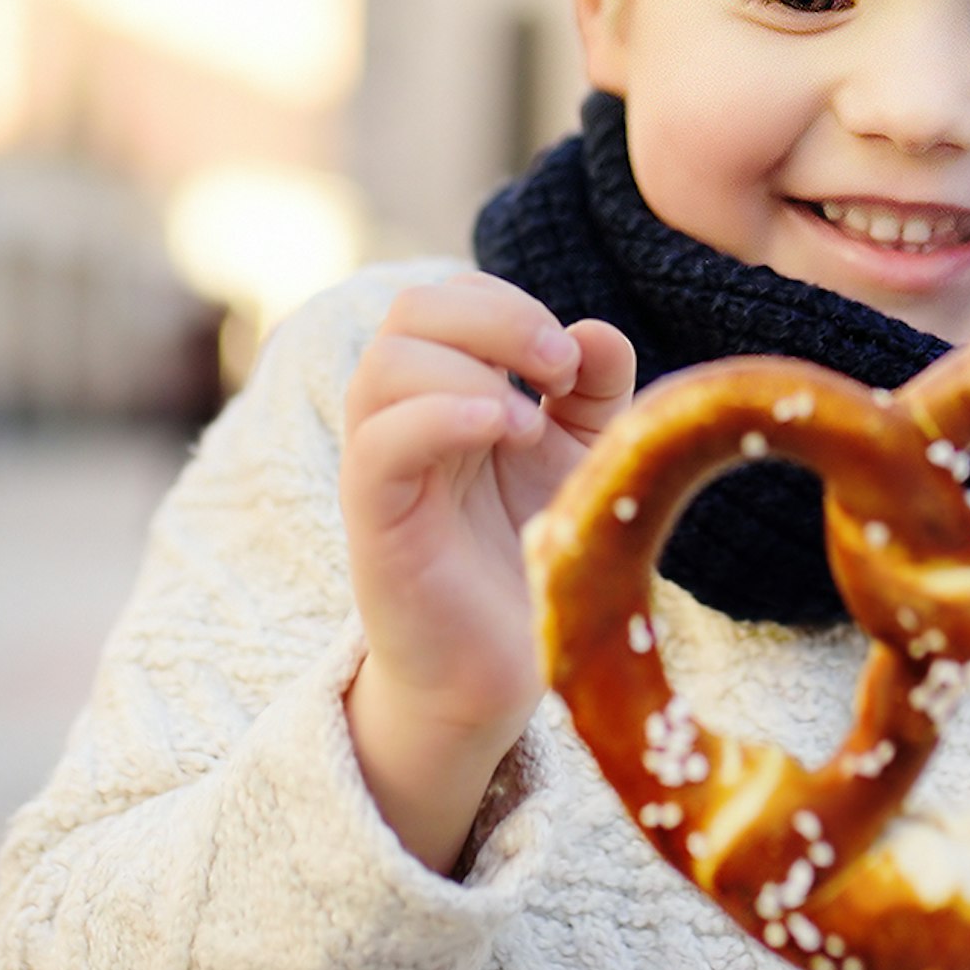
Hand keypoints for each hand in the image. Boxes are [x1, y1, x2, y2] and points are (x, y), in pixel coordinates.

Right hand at [337, 274, 634, 870]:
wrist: (496, 672)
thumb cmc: (526, 559)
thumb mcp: (576, 459)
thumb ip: (592, 391)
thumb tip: (596, 330)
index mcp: (443, 391)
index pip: (449, 297)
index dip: (509, 303)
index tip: (572, 365)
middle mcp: (402, 416)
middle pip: (411, 309)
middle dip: (494, 315)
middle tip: (559, 367)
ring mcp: (380, 466)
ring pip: (384, 364)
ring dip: (471, 364)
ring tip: (530, 421)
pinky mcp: (373, 521)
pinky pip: (379, 443)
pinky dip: (442, 416)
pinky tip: (505, 432)